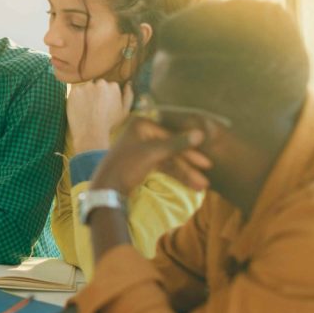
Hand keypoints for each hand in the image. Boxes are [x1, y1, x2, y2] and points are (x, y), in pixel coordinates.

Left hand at [67, 81, 133, 152]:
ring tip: (87, 109)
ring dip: (86, 94)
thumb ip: (128, 96)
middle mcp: (100, 83)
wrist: (90, 134)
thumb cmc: (109, 124)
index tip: (104, 106)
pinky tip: (79, 109)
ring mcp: (86, 86)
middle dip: (96, 93)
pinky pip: (75, 92)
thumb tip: (128, 83)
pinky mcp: (74, 91)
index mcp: (113, 86)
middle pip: (97, 84)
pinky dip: (76, 98)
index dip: (106, 97)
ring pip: (86, 87)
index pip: (109, 86)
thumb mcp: (124, 112)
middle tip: (94, 108)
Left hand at [91, 117, 210, 195]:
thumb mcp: (153, 153)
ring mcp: (142, 147)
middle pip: (172, 149)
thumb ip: (177, 143)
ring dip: (185, 173)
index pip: (172, 137)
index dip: (190, 152)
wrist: (107, 188)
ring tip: (201, 186)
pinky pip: (163, 166)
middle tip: (206, 179)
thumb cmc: (127, 165)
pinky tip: (190, 184)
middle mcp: (142, 133)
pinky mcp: (142, 161)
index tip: (207, 164)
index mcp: (141, 124)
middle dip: (189, 166)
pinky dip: (176, 175)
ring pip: (169, 160)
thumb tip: (200, 133)